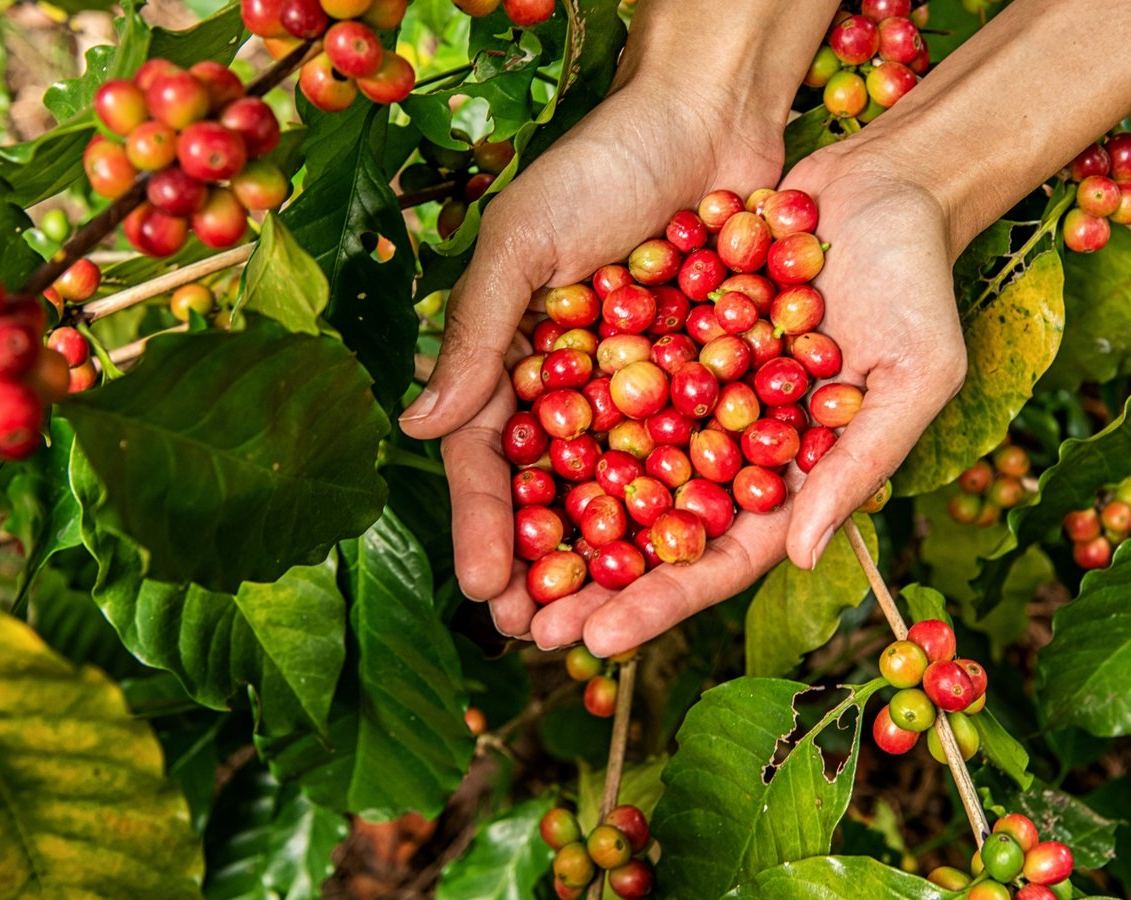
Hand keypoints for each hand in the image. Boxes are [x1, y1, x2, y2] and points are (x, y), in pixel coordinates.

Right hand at [399, 76, 785, 640]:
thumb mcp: (525, 240)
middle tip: (544, 637)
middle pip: (558, 496)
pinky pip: (702, 459)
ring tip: (611, 627)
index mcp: (515, 359)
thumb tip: (415, 425)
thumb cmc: (602, 165)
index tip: (487, 589)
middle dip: (548, 569)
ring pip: (627, 496)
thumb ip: (477, 331)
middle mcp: (577, 387)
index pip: (490, 458)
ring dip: (617, 565)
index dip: (487, 526)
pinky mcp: (715, 385)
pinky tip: (692, 566)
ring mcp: (646, 392)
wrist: (713, 115)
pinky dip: (694, 511)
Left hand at [527, 142, 967, 656]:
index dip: (661, 603)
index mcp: (793, 479)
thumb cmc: (920, 278)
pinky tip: (499, 449)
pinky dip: (556, 420)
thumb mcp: (915, 372)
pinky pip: (600, 386)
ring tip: (496, 565)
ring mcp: (693, 393)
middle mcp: (732, 447)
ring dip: (559, 515)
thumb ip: (859, 463)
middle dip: (591, 582)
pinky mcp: (664, 338)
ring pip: (614, 467)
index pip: (720, 557)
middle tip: (524, 627)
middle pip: (653, 530)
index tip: (598, 642)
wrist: (884, 174)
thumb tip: (800, 556)